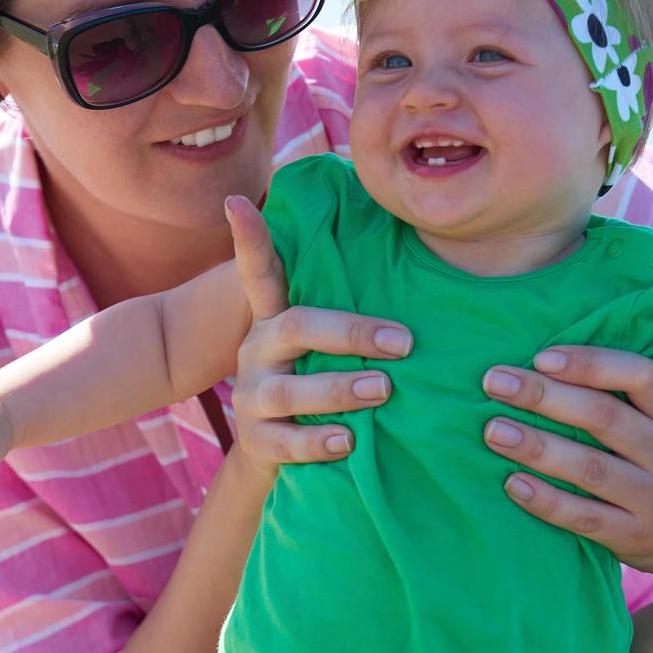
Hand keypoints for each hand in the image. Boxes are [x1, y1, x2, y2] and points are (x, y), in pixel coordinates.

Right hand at [225, 196, 412, 467]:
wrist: (276, 451)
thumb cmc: (320, 382)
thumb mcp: (326, 346)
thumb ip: (349, 316)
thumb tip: (415, 270)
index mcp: (276, 319)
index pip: (262, 272)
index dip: (249, 239)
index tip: (237, 202)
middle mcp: (259, 350)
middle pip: (297, 328)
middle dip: (351, 334)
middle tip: (403, 343)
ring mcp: (252, 395)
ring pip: (290, 391)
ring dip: (339, 388)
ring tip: (382, 389)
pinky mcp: (255, 438)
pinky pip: (284, 442)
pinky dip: (318, 442)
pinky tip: (348, 441)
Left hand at [481, 345, 652, 569]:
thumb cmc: (648, 466)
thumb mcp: (651, 428)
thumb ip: (614, 397)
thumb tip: (536, 363)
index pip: (641, 375)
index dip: (590, 363)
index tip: (540, 357)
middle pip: (605, 417)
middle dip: (544, 396)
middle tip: (494, 383)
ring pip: (591, 467)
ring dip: (537, 446)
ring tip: (494, 432)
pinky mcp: (635, 537)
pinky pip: (584, 517)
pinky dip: (545, 500)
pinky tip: (512, 483)